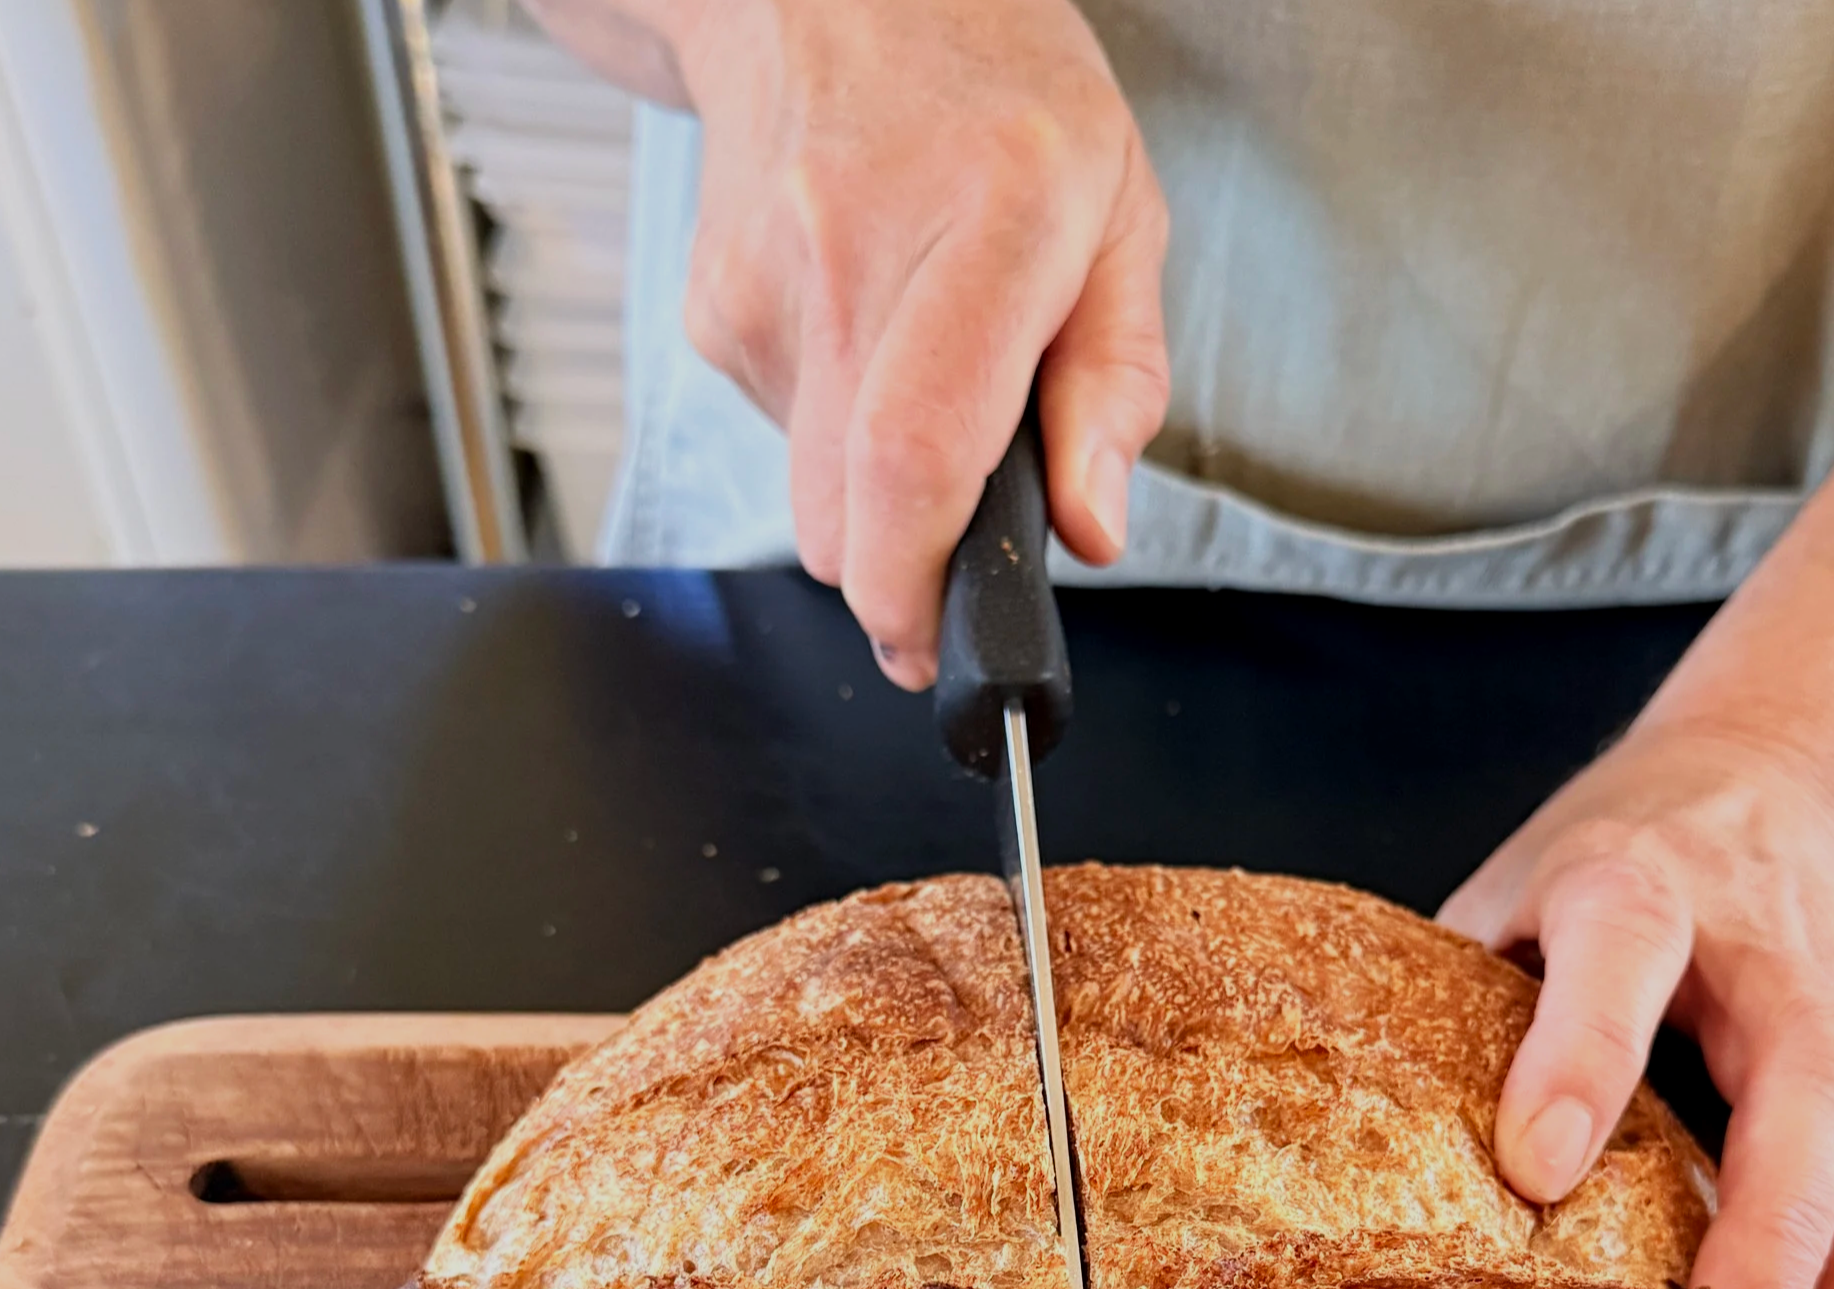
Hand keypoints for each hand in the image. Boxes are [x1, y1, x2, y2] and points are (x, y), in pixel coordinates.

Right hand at [655, 0, 1169, 685]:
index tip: (932, 645)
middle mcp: (859, 251)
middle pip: (842, 515)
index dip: (914, 586)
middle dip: (899, 576)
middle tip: (956, 551)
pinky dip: (835, 427)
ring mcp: (765, 283)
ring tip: (921, 369)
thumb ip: (1117, 384)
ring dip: (874, 487)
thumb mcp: (1120, 215)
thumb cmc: (1000, 97)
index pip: (917, 452)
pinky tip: (863, 330)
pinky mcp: (713, 310)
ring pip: (813, 494)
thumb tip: (1090, 530)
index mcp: (990, 221)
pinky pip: (786, 438)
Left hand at [1438, 722, 1833, 1288]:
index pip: (1624, 945)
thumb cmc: (1620, 860)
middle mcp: (1779, 955)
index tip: (1536, 1166)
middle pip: (1805, 1085)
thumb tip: (1367, 1151)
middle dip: (1773, 1227)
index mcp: (1648, 883)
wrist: (1773, 784)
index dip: (1584, 1048)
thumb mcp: (1514, 889)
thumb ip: (1461, 998)